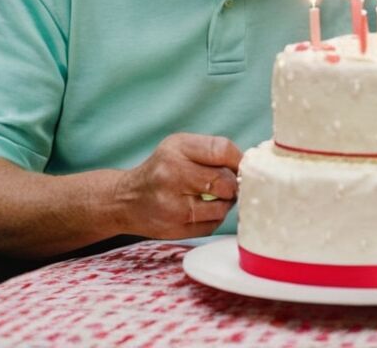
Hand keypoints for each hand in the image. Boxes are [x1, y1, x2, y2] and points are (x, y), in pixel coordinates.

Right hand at [113, 133, 242, 238]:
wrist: (126, 199)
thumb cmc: (163, 169)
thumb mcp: (181, 147)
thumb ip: (214, 151)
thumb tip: (250, 166)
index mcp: (176, 149)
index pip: (223, 150)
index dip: (239, 160)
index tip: (241, 166)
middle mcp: (171, 175)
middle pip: (225, 181)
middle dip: (233, 184)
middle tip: (228, 184)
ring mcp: (171, 205)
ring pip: (222, 207)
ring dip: (225, 203)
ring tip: (213, 197)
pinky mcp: (174, 229)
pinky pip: (213, 225)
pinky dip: (214, 218)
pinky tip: (202, 210)